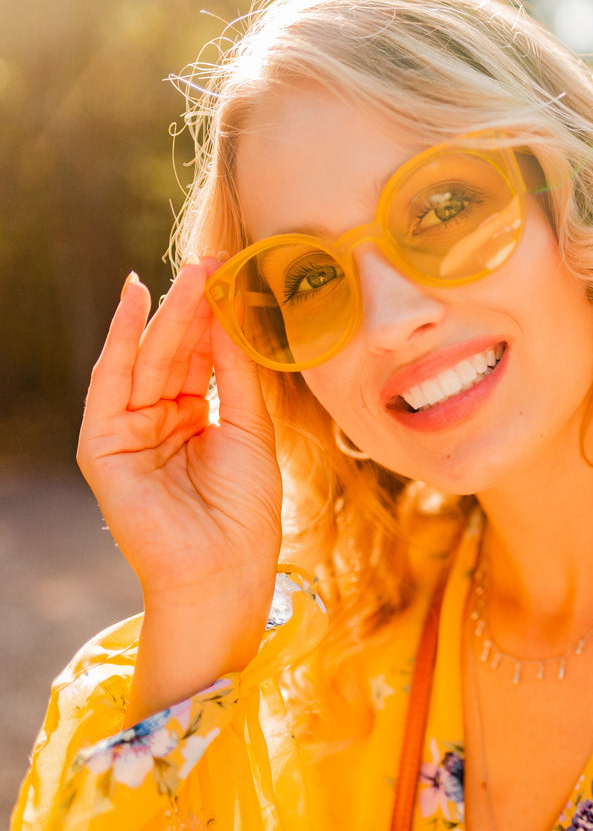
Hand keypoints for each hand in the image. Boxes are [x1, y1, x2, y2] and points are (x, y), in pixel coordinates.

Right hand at [77, 262, 283, 720]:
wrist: (225, 570)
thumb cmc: (245, 511)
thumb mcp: (250, 429)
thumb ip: (236, 374)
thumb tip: (233, 313)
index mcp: (196, 419)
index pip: (202, 357)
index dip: (215, 316)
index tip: (234, 272)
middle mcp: (159, 421)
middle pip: (176, 352)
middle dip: (193, 306)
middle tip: (214, 260)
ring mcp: (129, 432)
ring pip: (149, 360)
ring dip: (168, 314)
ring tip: (193, 272)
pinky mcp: (104, 446)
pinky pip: (111, 383)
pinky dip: (123, 341)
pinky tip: (137, 301)